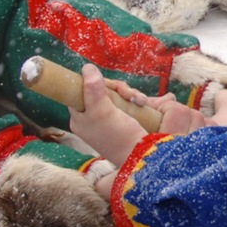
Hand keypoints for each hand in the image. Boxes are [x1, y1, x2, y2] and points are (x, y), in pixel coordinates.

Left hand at [70, 63, 211, 166]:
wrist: (144, 159)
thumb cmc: (118, 138)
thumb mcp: (101, 113)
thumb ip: (92, 91)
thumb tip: (87, 68)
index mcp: (81, 117)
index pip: (83, 90)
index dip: (97, 83)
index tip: (110, 86)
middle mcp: (95, 116)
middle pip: (105, 90)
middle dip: (121, 90)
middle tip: (131, 97)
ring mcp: (113, 117)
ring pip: (120, 94)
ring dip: (132, 94)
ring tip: (141, 102)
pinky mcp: (127, 117)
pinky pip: (130, 101)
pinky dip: (138, 99)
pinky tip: (144, 103)